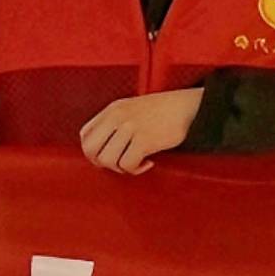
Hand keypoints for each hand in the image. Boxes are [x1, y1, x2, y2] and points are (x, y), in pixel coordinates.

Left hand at [75, 86, 207, 174]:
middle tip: (118, 163)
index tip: (108, 155)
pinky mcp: (144, 140)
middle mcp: (118, 117)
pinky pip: (127, 164)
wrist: (189, 107)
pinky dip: (136, 169)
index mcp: (113, 109)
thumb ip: (115, 122)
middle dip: (102, 162)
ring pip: (108, 160)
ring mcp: (130, 128)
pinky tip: (147, 162)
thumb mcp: (133, 108)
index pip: (85, 135)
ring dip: (121, 167)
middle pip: (91, 150)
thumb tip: (104, 146)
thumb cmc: (165, 110)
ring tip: (136, 162)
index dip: (93, 151)